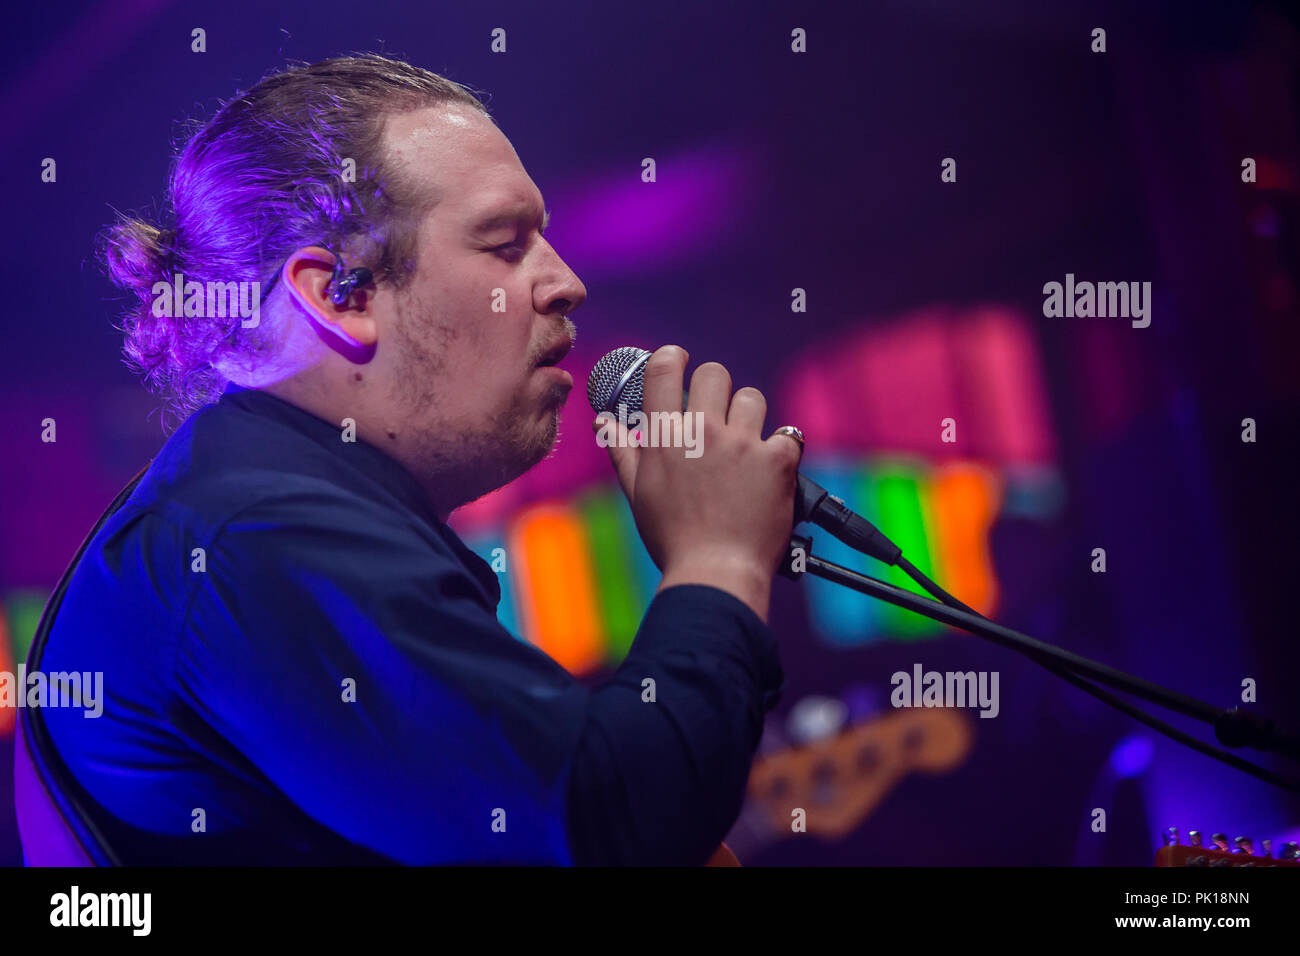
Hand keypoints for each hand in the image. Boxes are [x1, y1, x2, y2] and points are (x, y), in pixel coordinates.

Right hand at [592, 345, 801, 621]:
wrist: (715, 573)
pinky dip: (781, 452)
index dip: (673, 358)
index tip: (680, 361)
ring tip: (744, 449)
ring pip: (752, 399)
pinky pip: (787, 435)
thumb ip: (624, 452)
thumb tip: (605, 423)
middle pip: (715, 373)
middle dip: (716, 388)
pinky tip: (770, 473)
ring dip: (749, 418)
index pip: (665, 368)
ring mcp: (742, 444)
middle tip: (716, 414)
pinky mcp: (777, 460)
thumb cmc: (673, 538)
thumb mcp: (639, 494)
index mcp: (664, 436)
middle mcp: (702, 431)